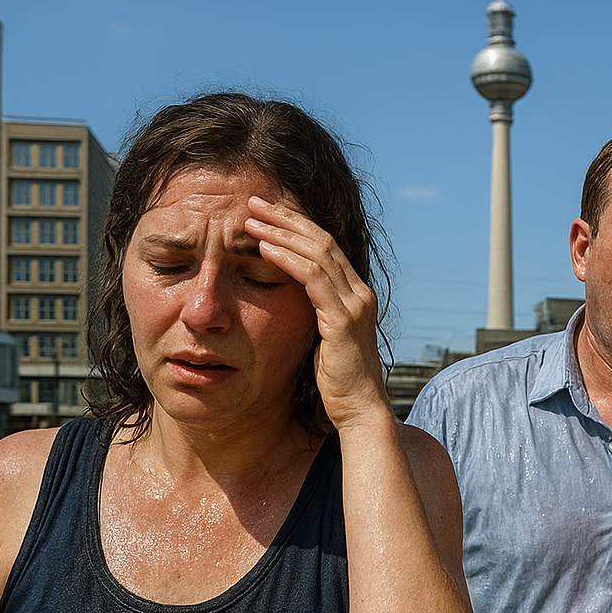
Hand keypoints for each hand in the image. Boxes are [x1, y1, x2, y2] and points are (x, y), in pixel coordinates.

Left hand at [244, 196, 388, 430]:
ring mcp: (355, 305)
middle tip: (254, 201)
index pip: (325, 246)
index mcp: (355, 294)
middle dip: (286, 217)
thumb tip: (285, 298)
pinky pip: (314, 279)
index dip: (295, 224)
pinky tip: (264, 249)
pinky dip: (287, 259)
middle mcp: (360, 293)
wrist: (360, 411)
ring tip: (251, 220)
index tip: (264, 211)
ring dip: (281, 233)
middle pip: (322, 239)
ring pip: (318, 253)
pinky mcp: (344, 320)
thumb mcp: (321, 338)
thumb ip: (312, 313)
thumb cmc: (337, 382)